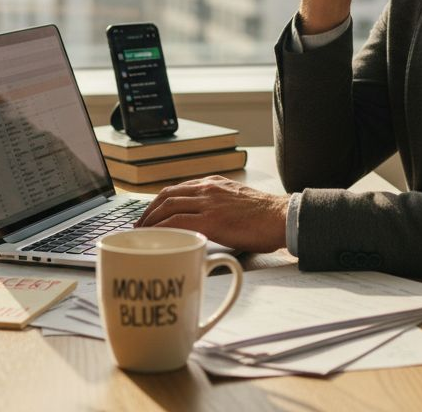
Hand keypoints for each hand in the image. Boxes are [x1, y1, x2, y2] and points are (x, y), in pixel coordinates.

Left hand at [136, 176, 289, 252]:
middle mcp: (208, 189)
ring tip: (141, 235)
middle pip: (166, 196)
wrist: (283, 217)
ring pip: (167, 207)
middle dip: (148, 212)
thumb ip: (220, 207)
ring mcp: (209, 203)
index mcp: (214, 184)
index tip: (150, 215)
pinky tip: (155, 238)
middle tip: (139, 227)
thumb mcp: (238, 202)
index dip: (159, 202)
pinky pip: (177, 222)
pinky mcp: (212, 220)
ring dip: (149, 221)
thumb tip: (208, 224)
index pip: (178, 189)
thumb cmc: (266, 216)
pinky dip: (161, 229)